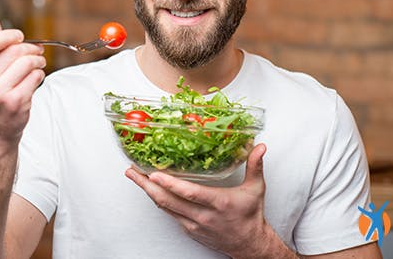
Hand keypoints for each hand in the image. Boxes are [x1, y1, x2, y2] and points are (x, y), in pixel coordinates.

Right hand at [0, 18, 45, 149]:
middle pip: (14, 51)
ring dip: (38, 60)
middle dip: (30, 48)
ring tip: (39, 63)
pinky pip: (35, 77)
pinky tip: (35, 78)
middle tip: (38, 51)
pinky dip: (39, 74)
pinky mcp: (15, 102)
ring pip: (27, 63)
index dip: (9, 35)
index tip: (19, 36)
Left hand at [125, 144, 271, 256]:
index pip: (190, 193)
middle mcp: (202, 215)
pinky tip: (150, 189)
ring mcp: (193, 224)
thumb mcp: (256, 189)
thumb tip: (259, 146)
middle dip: (147, 185)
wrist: (248, 245)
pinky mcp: (188, 229)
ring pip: (164, 207)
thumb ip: (255, 166)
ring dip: (148, 192)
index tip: (154, 174)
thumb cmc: (250, 215)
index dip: (171, 184)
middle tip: (132, 171)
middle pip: (168, 201)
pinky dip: (158, 200)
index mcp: (218, 203)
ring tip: (135, 176)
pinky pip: (169, 213)